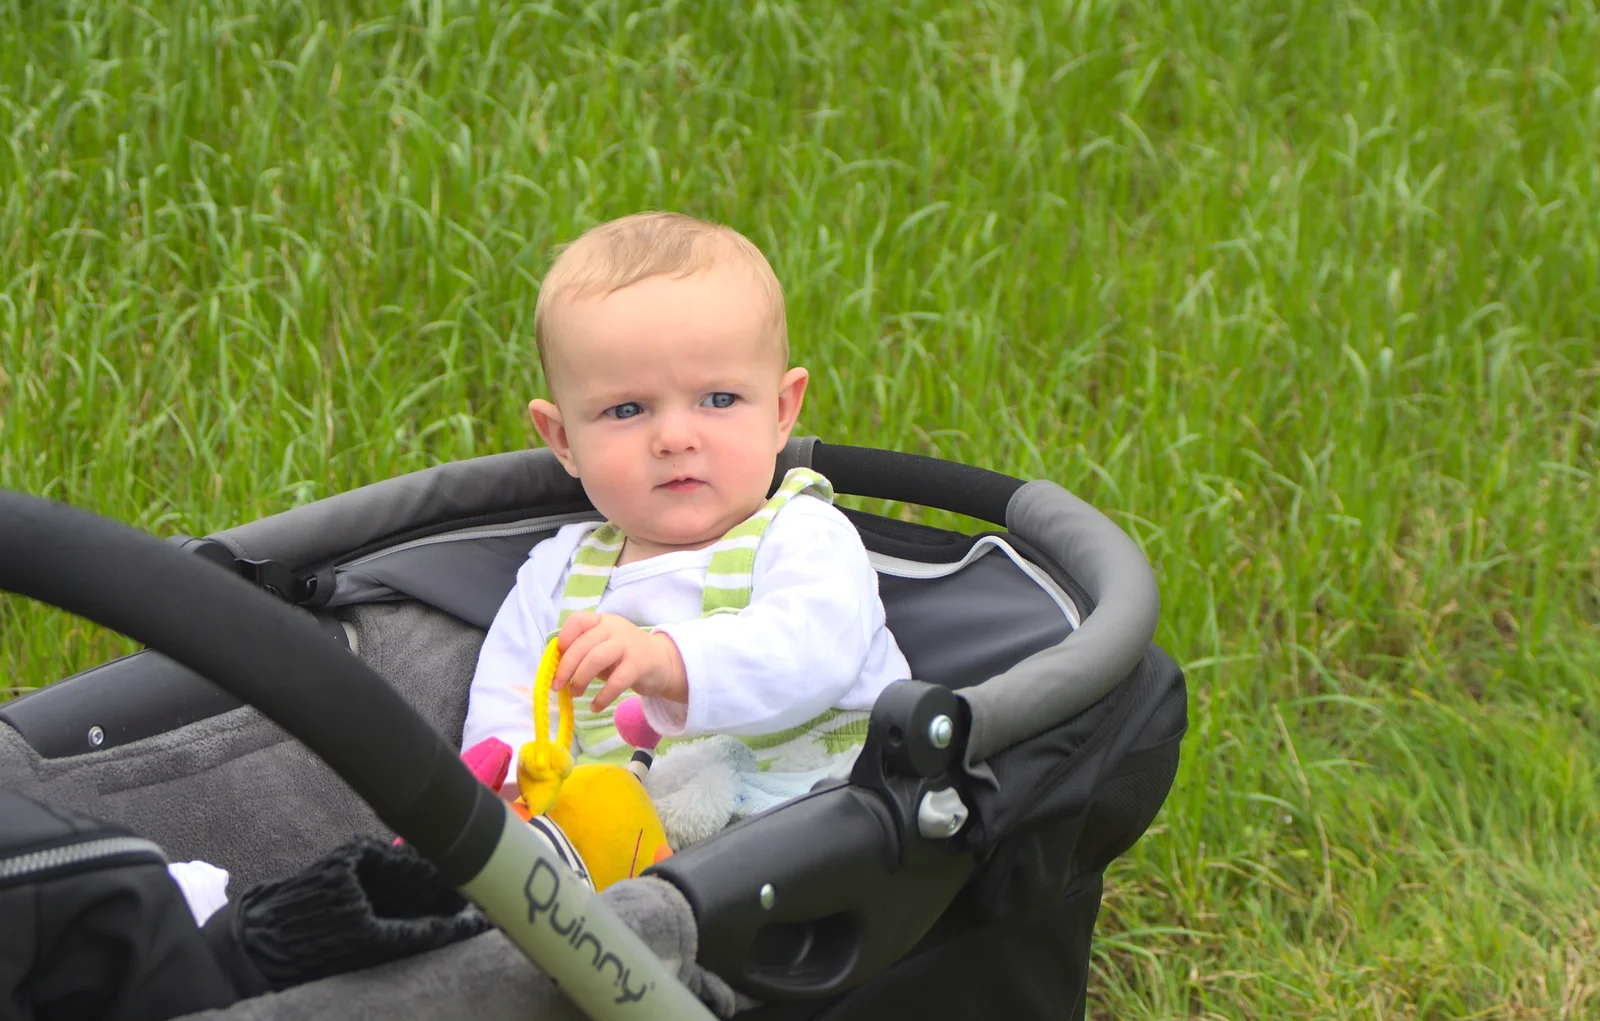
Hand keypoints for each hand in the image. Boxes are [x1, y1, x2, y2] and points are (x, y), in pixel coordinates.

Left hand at [553, 611, 688, 712]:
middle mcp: (614, 628)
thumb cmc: (625, 656)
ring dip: (580, 679)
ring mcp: (627, 645)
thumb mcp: (604, 647)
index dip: (565, 638)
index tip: (558, 657)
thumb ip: (584, 652)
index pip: (578, 620)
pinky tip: (595, 706)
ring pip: (595, 659)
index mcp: (602, 621)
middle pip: (582, 644)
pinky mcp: (639, 664)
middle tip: (558, 686)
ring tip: (575, 693)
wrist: (663, 662)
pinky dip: (602, 697)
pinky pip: (615, 682)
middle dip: (565, 667)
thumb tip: (558, 670)